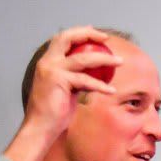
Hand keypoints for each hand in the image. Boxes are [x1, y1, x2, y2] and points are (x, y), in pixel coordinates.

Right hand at [4, 26, 121, 160]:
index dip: (79, 32)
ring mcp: (52, 70)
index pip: (62, 39)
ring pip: (83, 58)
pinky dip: (101, 86)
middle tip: (106, 38)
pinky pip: (86, 81)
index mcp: (47, 62)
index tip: (96, 33)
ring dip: (104, 59)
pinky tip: (112, 91)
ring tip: (120, 61)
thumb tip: (93, 75)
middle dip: (88, 34)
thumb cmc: (54, 113)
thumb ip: (75, 79)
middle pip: (67, 38)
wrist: (41, 127)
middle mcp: (47, 62)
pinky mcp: (59, 81)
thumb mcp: (66, 90)